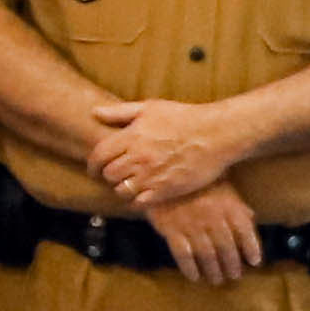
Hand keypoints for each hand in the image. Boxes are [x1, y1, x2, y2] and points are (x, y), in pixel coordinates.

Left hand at [86, 94, 258, 208]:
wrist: (216, 134)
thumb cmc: (184, 118)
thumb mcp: (150, 107)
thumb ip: (120, 112)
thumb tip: (94, 112)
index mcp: (132, 136)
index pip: (99, 155)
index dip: (93, 164)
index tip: (95, 168)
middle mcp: (139, 157)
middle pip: (108, 174)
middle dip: (106, 176)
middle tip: (113, 176)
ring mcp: (152, 175)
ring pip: (121, 190)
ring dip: (121, 188)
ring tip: (128, 184)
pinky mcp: (166, 190)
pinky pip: (140, 202)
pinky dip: (136, 200)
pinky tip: (141, 194)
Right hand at [145, 184, 267, 285]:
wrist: (162, 175)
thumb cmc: (196, 181)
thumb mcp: (220, 187)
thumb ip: (235, 204)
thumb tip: (250, 218)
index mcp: (227, 205)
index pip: (244, 230)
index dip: (251, 247)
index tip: (254, 262)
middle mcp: (211, 217)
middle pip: (226, 247)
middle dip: (231, 264)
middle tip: (234, 275)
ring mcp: (191, 224)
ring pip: (207, 253)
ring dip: (213, 270)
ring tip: (216, 279)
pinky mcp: (171, 229)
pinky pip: (183, 254)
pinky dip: (189, 268)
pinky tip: (194, 277)